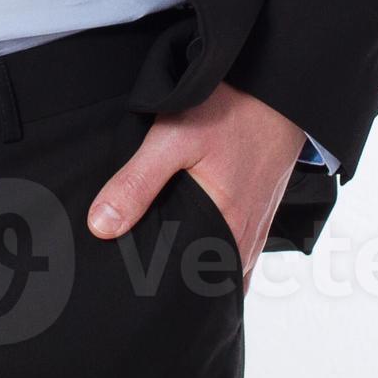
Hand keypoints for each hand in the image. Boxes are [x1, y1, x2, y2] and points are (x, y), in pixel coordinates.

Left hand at [85, 83, 303, 265]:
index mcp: (225, 232)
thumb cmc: (229, 112)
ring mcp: (256, 230)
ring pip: (220, 267)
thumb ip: (137, 183)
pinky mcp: (260, 215)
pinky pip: (235, 251)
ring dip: (194, 267)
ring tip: (157, 260)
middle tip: (135, 275)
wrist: (277, 91)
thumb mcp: (173, 140)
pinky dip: (212, 253)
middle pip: (205, 279)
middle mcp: (244, 241)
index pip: (189, 284)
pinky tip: (189, 241)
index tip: (129, 284)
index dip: (158, 286)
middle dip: (173, 281)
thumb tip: (101, 227)